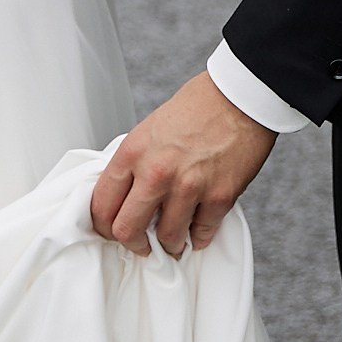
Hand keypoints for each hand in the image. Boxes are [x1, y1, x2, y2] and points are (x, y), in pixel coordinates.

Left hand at [90, 72, 273, 256]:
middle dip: (133, 244)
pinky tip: (198, 229)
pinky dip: (199, 236)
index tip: (112, 230)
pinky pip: (202, 233)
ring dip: (170, 244)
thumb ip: (136, 164)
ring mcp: (188, 186)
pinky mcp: (219, 196)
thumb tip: (127, 196)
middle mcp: (156, 172)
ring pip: (167, 239)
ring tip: (174, 239)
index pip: (101, 205)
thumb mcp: (149, 129)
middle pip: (127, 231)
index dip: (104, 226)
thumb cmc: (198, 107)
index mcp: (133, 152)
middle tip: (141, 245)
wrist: (240, 96)